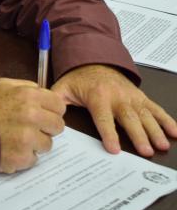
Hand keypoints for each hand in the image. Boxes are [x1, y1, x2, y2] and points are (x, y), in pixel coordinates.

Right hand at [0, 78, 65, 173]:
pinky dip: (24, 156)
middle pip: (58, 126)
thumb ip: (26, 87)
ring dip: (36, 143)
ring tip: (18, 138)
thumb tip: (42, 92)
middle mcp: (31, 116)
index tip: (45, 114)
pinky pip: (34, 159)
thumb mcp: (2, 85)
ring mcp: (27, 139)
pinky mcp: (21, 157)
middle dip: (47, 127)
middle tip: (33, 128)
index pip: (59, 105)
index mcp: (29, 96)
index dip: (52, 110)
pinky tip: (11, 148)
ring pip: (47, 144)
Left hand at [51, 64, 176, 156]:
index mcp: (97, 96)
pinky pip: (155, 108)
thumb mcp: (63, 87)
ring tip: (162, 144)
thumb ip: (54, 100)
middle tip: (146, 151)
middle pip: (128, 118)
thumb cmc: (79, 77)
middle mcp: (117, 96)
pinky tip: (175, 131)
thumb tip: (46, 114)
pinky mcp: (139, 96)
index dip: (109, 134)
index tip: (114, 149)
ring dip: (155, 130)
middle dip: (138, 135)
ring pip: (144, 114)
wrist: (95, 58)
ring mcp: (130, 96)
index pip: (103, 118)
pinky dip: (166, 119)